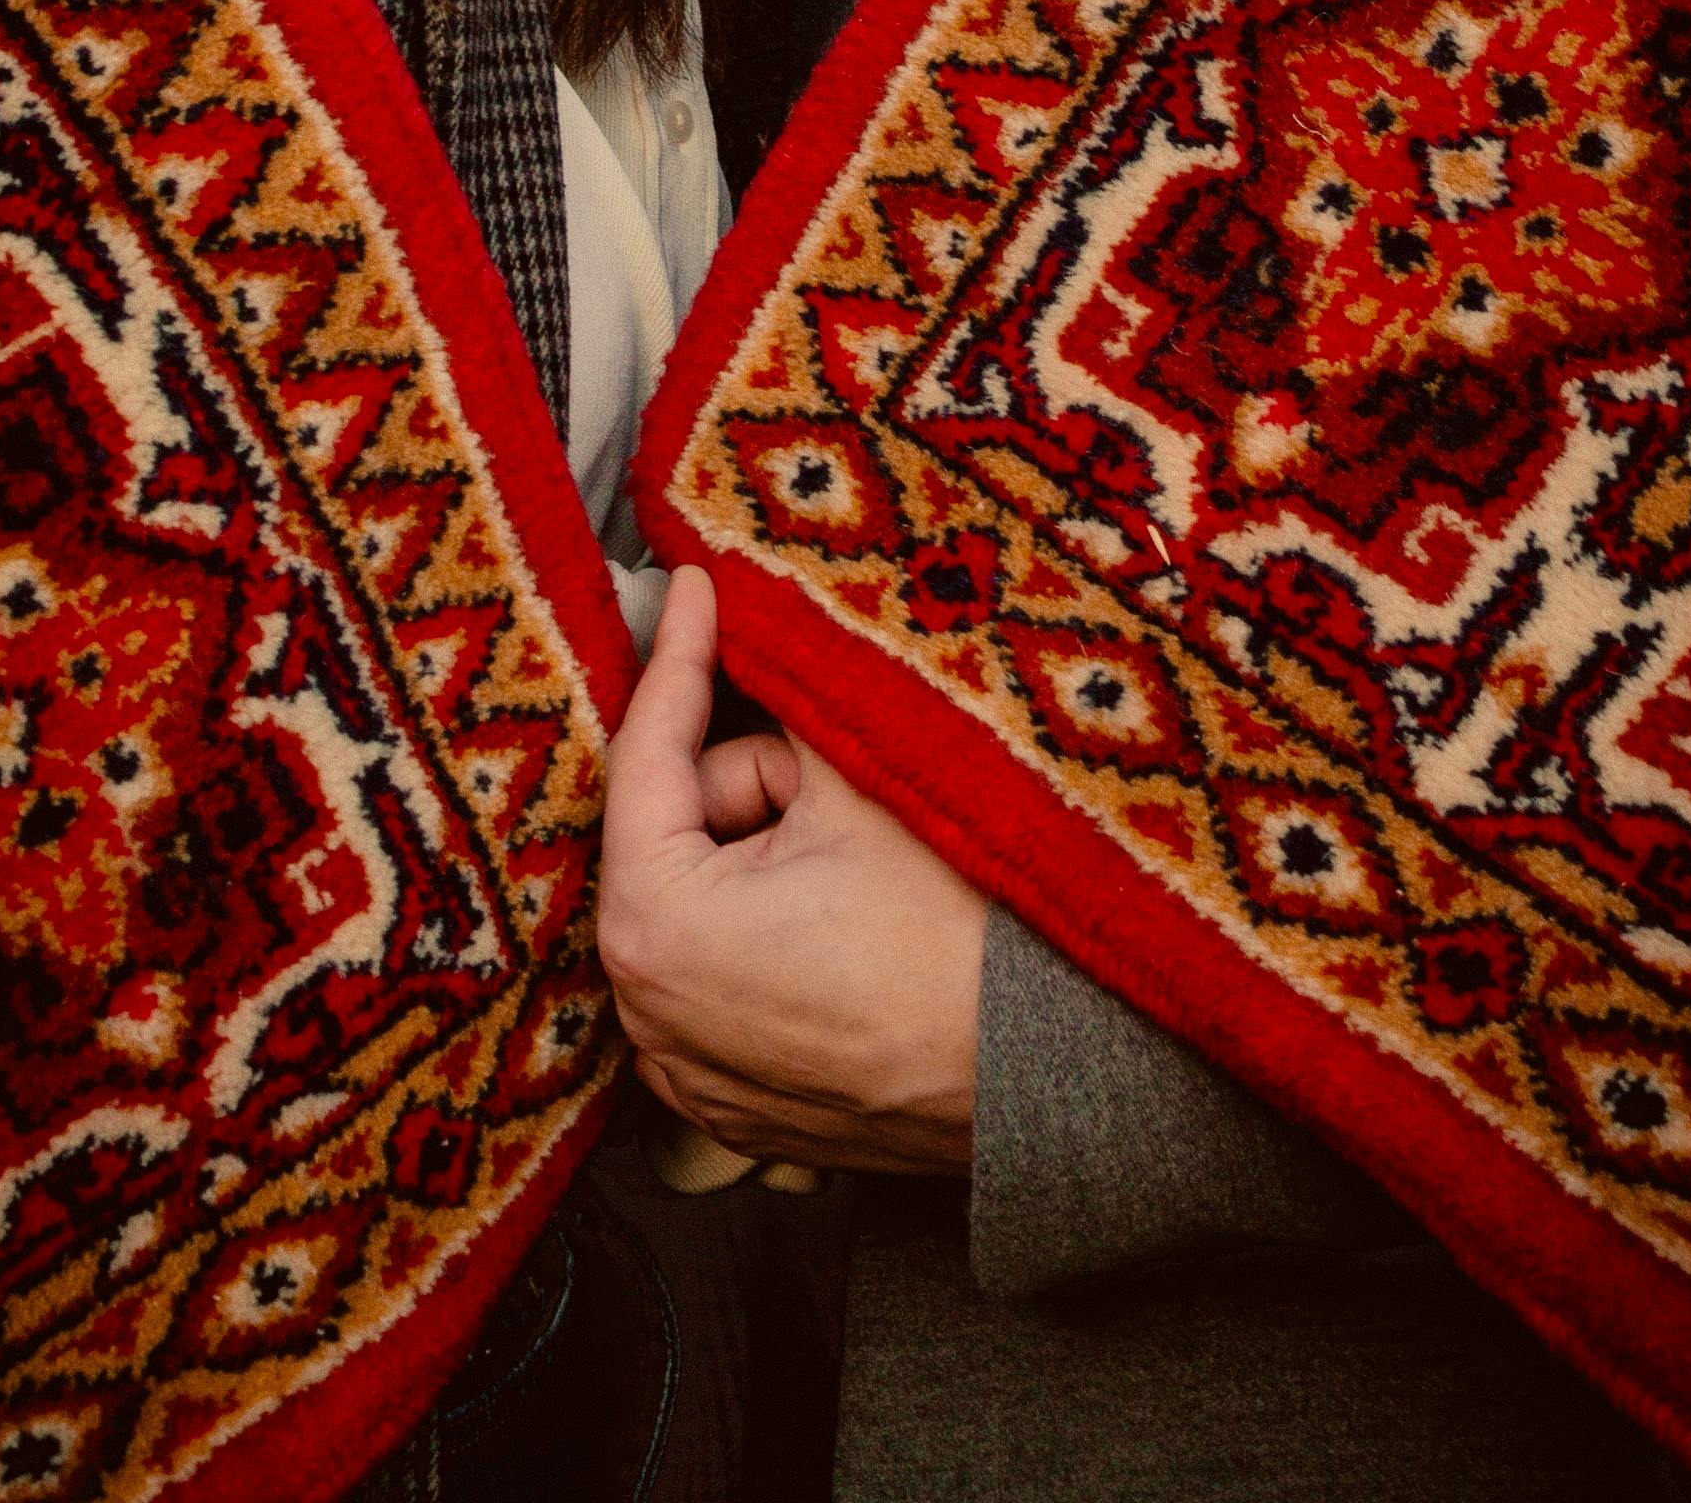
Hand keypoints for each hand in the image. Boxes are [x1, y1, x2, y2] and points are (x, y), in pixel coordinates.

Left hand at [598, 564, 984, 1173]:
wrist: (1046, 1077)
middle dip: (750, 785)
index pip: (647, 750)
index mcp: (653, 919)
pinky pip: (722, 979)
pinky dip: (763, 937)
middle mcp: (644, 1008)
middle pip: (678, 832)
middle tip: (834, 783)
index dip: (680, 652)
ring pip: (703, 902)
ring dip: (759, 859)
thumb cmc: (953, 933)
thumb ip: (778, 695)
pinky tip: (842, 928)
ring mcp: (686, 1071)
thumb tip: (741, 621)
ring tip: (851, 866)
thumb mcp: (858, 778)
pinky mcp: (733, 1107)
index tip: (693, 584)